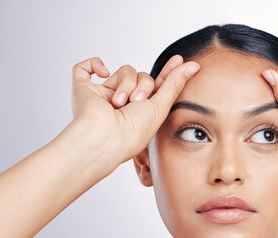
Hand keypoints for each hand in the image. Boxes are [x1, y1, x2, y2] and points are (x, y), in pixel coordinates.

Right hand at [69, 55, 199, 163]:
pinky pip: (87, 67)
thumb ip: (175, 84)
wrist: (104, 138)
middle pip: (143, 76)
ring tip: (119, 103)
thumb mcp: (161, 107)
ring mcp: (103, 95)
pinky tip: (103, 74)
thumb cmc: (133, 131)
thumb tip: (193, 65)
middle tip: (137, 101)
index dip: (169, 72)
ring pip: (124, 71)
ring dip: (126, 84)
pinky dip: (95, 64)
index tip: (180, 60)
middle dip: (144, 85)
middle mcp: (124, 102)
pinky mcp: (84, 89)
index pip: (158, 86)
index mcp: (142, 111)